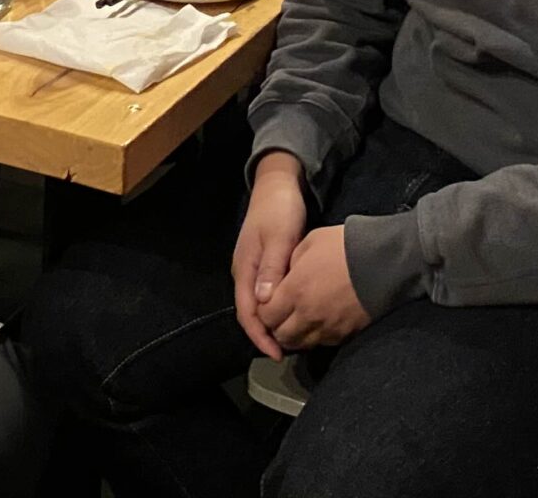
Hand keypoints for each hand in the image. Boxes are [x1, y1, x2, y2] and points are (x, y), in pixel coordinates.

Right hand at [231, 154, 308, 360]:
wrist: (277, 183)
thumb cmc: (279, 210)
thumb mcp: (280, 237)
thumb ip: (273, 269)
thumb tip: (265, 302)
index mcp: (245, 269)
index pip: (248, 314)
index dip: (260, 336)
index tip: (278, 354)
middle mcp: (244, 272)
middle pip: (251, 313)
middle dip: (266, 334)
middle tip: (290, 351)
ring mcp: (252, 268)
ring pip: (258, 305)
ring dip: (272, 323)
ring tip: (293, 337)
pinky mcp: (263, 263)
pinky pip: (265, 294)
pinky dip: (276, 308)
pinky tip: (292, 311)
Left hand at [264, 225, 371, 351]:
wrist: (384, 261)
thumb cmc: (344, 246)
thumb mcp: (309, 243)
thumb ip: (288, 264)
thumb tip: (279, 281)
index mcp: (295, 290)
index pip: (265, 315)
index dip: (263, 310)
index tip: (268, 301)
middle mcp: (308, 315)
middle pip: (281, 335)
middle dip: (275, 326)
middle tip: (280, 314)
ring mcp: (328, 328)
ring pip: (300, 344)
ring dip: (294, 335)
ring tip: (296, 322)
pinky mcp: (345, 334)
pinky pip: (321, 344)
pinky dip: (314, 337)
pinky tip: (317, 323)